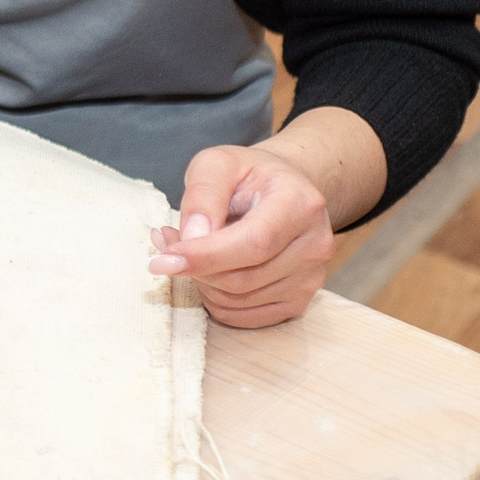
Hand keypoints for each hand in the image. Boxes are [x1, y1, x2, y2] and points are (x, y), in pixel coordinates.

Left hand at [147, 143, 337, 328]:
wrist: (283, 190)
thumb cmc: (248, 175)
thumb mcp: (218, 164)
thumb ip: (203, 195)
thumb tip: (192, 238)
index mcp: (301, 204)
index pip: (254, 243)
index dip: (207, 256)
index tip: (164, 259)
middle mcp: (314, 245)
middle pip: (243, 278)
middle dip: (195, 267)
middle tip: (167, 242)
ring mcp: (310, 278)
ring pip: (237, 301)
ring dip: (201, 281)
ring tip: (188, 248)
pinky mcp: (298, 301)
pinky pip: (242, 316)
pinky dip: (213, 298)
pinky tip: (207, 269)